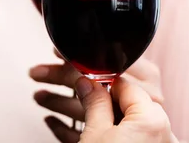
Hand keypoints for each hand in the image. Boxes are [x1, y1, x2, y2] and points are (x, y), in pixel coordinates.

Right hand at [29, 52, 163, 141]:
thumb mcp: (98, 130)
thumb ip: (94, 100)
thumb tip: (84, 80)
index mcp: (150, 114)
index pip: (115, 77)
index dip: (83, 64)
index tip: (62, 54)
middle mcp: (149, 126)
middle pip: (101, 93)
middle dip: (64, 83)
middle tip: (39, 72)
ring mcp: (135, 141)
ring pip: (95, 115)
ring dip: (62, 104)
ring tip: (37, 97)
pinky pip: (97, 135)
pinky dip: (74, 127)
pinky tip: (51, 120)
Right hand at [77, 77, 177, 142]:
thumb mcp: (94, 133)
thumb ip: (94, 103)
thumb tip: (87, 83)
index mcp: (152, 120)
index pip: (126, 86)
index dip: (101, 83)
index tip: (85, 84)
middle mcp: (165, 133)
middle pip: (133, 102)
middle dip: (108, 101)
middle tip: (84, 102)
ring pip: (137, 120)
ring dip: (113, 117)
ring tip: (88, 122)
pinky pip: (141, 136)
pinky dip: (123, 133)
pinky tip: (101, 136)